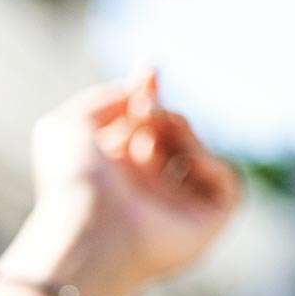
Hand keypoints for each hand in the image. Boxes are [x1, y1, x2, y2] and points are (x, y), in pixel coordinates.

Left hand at [28, 67, 244, 288]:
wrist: (90, 225)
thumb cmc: (74, 180)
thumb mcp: (67, 126)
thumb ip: (102, 99)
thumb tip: (138, 90)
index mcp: (109, 172)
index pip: (138, 127)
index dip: (146, 95)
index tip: (149, 70)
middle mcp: (142, 191)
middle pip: (171, 134)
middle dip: (161, 113)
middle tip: (146, 110)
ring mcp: (174, 209)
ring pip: (197, 153)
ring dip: (183, 132)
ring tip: (157, 134)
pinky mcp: (205, 225)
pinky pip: (227, 183)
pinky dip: (212, 163)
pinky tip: (187, 162)